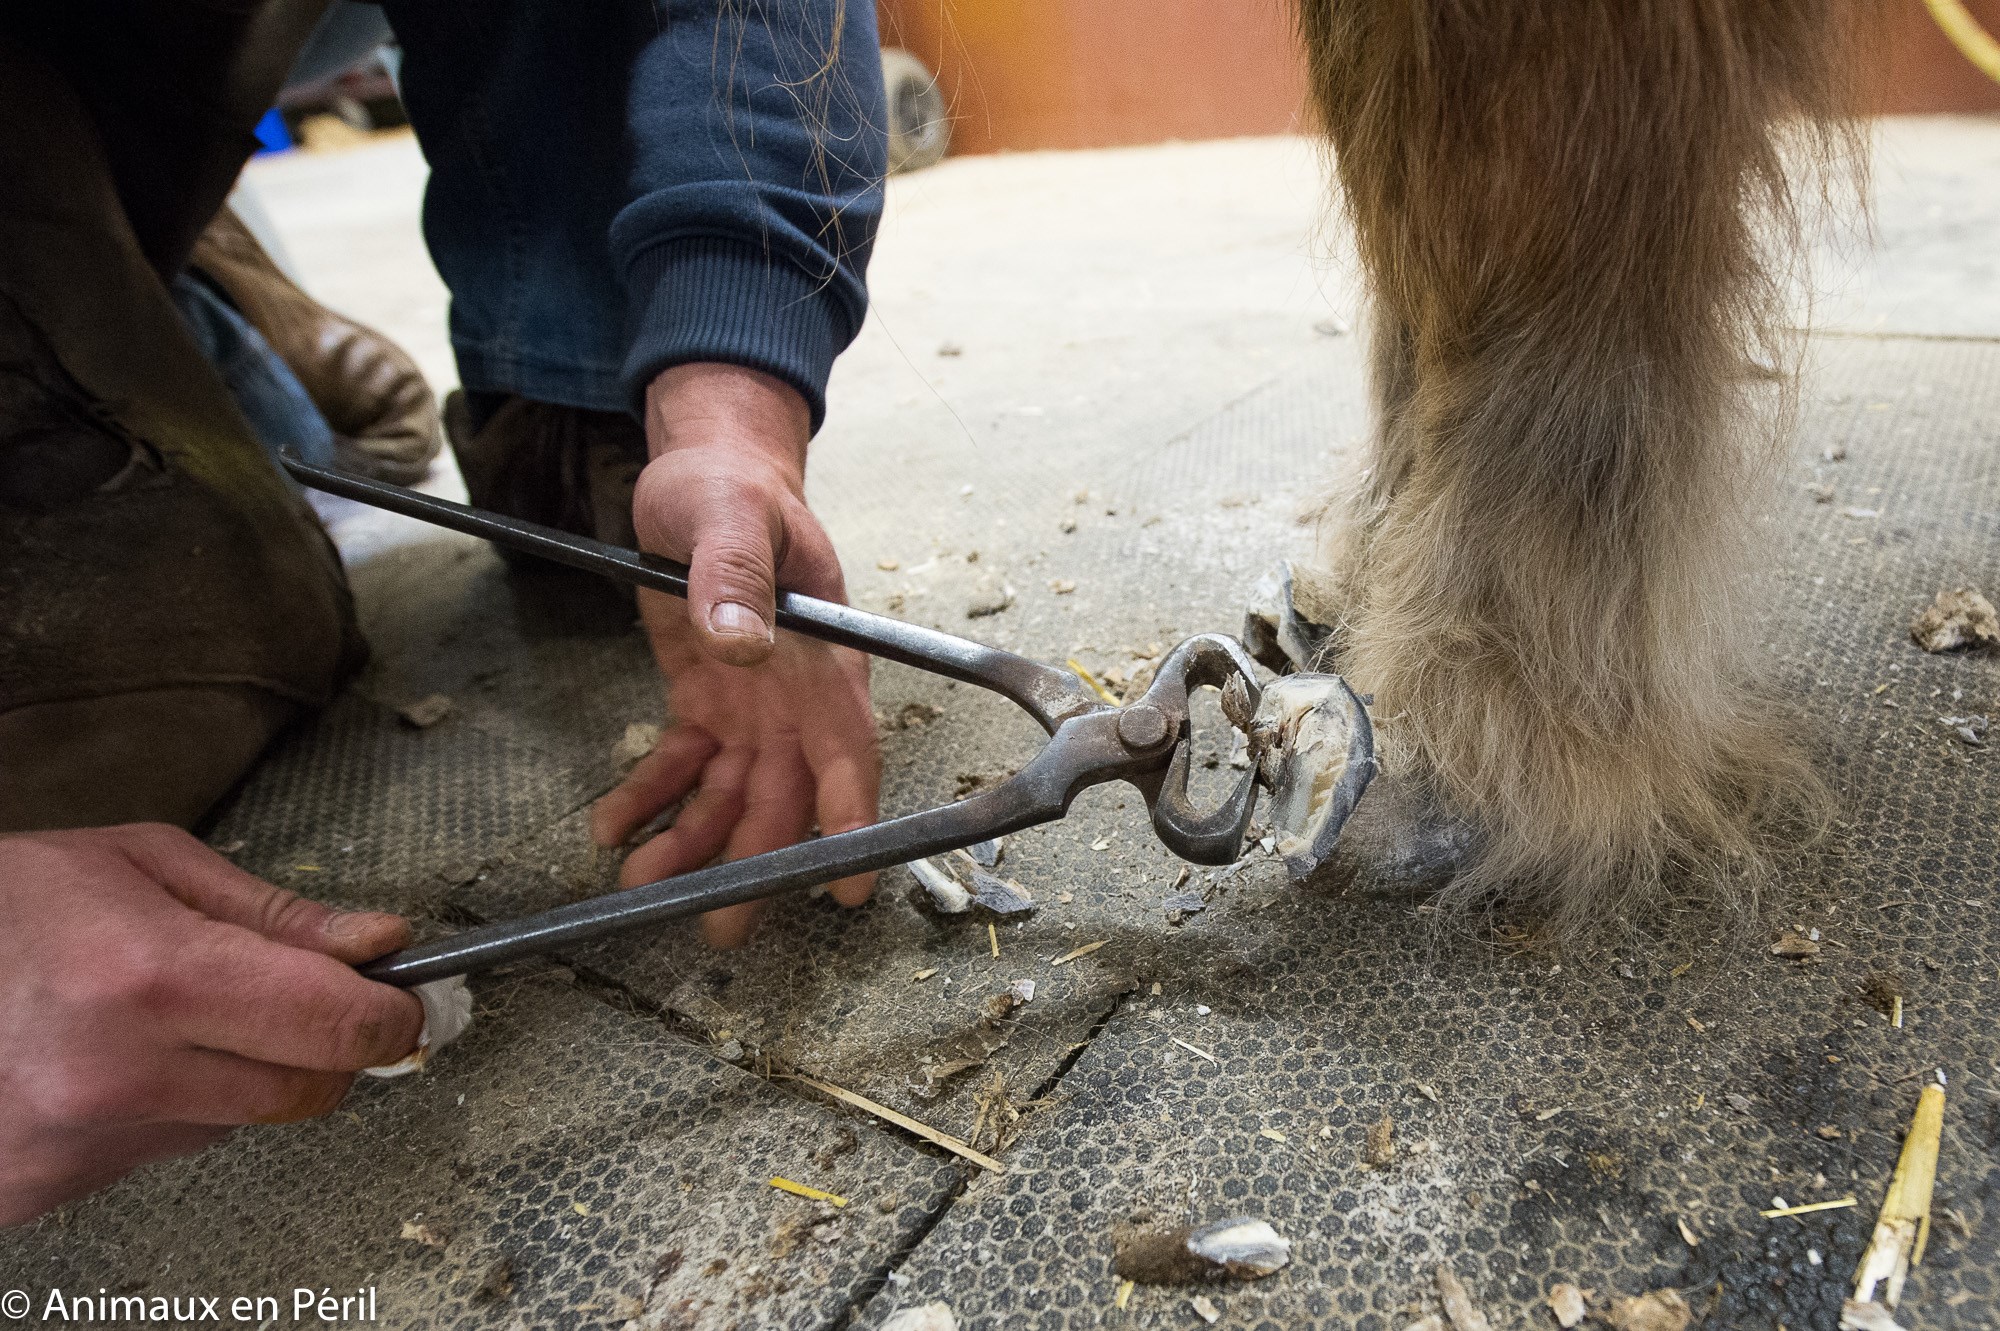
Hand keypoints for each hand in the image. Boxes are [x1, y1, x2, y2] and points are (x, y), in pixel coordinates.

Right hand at [0, 825, 423, 1224]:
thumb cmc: (2, 903)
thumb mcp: (143, 863)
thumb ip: (275, 914)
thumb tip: (379, 944)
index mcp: (153, 977)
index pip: (336, 1028)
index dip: (390, 1013)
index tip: (400, 996)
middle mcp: (120, 1073)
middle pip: (307, 1092)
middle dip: (327, 1046)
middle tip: (295, 997)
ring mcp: (80, 1142)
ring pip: (240, 1122)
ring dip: (237, 1072)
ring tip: (160, 1013)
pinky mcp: (48, 1187)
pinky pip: (163, 1149)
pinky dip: (165, 1106)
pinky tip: (109, 1057)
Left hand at [589, 363, 879, 947]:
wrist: (702, 472)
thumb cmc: (730, 487)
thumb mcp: (731, 517)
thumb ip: (738, 575)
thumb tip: (743, 644)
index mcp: (825, 659)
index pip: (848, 752)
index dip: (851, 820)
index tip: (848, 883)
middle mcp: (796, 696)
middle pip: (787, 797)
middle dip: (756, 865)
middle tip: (719, 927)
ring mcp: (752, 704)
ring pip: (732, 797)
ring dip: (693, 845)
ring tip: (639, 883)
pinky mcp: (705, 701)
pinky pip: (683, 766)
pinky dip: (651, 800)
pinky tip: (613, 827)